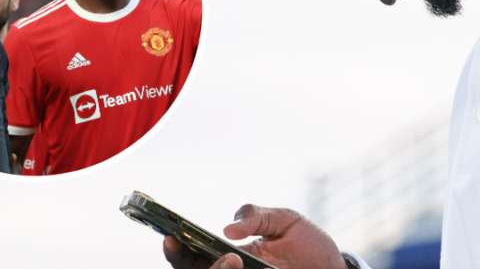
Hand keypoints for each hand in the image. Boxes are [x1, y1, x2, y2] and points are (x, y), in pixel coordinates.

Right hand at [162, 205, 346, 268]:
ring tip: (238, 261)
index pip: (191, 257)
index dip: (176, 250)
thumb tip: (228, 227)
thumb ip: (256, 215)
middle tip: (228, 256)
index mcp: (229, 255)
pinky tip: (246, 266)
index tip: (170, 237)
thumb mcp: (284, 220)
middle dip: (193, 264)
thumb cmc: (308, 245)